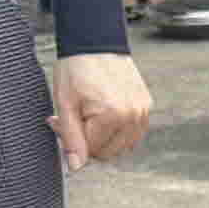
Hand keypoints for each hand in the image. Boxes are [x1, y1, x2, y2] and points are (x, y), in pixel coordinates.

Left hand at [49, 50, 156, 168]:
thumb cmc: (76, 67)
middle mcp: (132, 116)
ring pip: (122, 146)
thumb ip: (70, 138)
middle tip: (76, 117)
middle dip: (89, 140)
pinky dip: (118, 129)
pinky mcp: (146, 105)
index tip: (62, 122)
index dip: (73, 140)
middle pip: (108, 152)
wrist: (95, 40)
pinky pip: (132, 133)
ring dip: (105, 137)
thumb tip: (75, 167)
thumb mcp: (65, 104)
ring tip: (90, 114)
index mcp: (111, 115)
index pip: (92, 151)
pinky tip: (105, 113)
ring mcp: (142, 111)